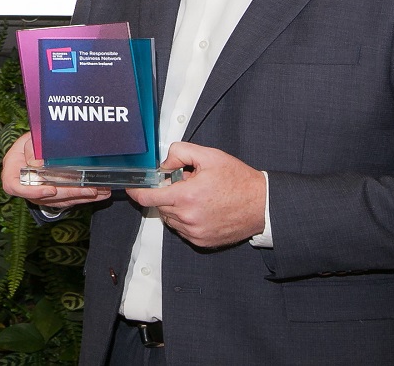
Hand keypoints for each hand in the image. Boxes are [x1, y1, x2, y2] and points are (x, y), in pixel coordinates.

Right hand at [0, 131, 110, 209]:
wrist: (33, 147)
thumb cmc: (30, 142)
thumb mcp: (28, 139)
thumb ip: (32, 149)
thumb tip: (38, 165)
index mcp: (12, 172)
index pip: (14, 187)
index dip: (32, 192)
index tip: (51, 189)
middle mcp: (25, 187)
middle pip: (46, 197)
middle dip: (70, 193)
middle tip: (90, 190)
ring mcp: (37, 195)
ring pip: (59, 201)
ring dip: (81, 197)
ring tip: (101, 192)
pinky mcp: (50, 198)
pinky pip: (66, 200)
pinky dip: (82, 197)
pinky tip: (98, 194)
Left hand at [130, 141, 264, 248]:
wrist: (261, 205)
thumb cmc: (238, 180)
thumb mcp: (209, 156)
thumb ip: (180, 152)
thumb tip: (164, 164)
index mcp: (186, 196)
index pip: (148, 198)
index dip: (137, 192)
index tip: (132, 188)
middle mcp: (188, 217)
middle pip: (160, 206)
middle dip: (167, 194)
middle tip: (187, 184)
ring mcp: (194, 232)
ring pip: (171, 218)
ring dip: (176, 207)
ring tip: (198, 197)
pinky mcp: (201, 241)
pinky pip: (182, 230)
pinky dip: (186, 219)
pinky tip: (203, 209)